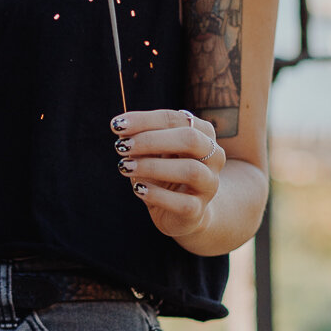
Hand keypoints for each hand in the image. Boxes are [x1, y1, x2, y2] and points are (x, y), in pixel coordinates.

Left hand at [109, 108, 224, 242]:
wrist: (184, 212)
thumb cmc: (165, 172)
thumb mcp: (152, 152)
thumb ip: (140, 138)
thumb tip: (121, 129)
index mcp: (203, 133)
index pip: (176, 119)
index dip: (145, 120)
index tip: (117, 125)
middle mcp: (213, 156)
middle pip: (190, 139)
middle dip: (151, 140)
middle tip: (122, 146)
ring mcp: (209, 184)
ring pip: (190, 170)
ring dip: (153, 166)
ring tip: (124, 166)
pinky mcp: (199, 209)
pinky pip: (182, 202)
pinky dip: (157, 195)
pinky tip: (138, 189)